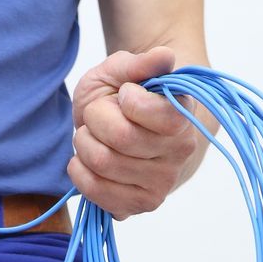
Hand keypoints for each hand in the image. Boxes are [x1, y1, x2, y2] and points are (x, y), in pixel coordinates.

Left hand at [69, 47, 205, 219]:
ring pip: (103, 163)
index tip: (124, 94)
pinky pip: (95, 191)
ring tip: (93, 137)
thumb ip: (140, 63)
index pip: (153, 112)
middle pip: (120, 138)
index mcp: (183, 116)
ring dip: (84, 144)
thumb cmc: (125, 97)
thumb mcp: (123, 71)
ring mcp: (162, 184)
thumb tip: (165, 56)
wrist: (129, 130)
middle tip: (99, 115)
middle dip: (96, 119)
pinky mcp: (139, 205)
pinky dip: (80, 171)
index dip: (127, 100)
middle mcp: (179, 153)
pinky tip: (87, 160)